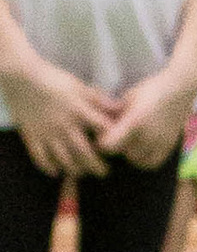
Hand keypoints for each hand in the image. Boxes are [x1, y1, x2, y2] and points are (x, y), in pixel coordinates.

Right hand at [4, 60, 115, 176]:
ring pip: (63, 159)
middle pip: (84, 152)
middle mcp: (65, 125)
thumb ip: (98, 100)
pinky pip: (41, 158)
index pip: (102, 129)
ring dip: (75, 169)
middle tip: (103, 172)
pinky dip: (49, 167)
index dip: (112, 140)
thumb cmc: (54, 80)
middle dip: (96, 165)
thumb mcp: (79, 86)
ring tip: (81, 173)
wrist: (22, 78)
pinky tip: (56, 171)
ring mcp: (47, 133)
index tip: (117, 147)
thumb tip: (119, 107)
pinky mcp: (32, 136)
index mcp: (79, 111)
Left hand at [94, 65, 196, 170]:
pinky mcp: (169, 145)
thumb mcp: (128, 98)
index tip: (101, 134)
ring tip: (130, 141)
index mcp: (135, 121)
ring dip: (130, 153)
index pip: (108, 145)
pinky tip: (142, 148)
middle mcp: (149, 135)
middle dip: (117, 146)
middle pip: (122, 152)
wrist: (181, 87)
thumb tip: (95, 125)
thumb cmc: (150, 89)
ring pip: (136, 160)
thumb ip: (113, 114)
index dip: (101, 142)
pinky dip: (144, 159)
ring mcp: (161, 142)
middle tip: (116, 135)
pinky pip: (152, 163)